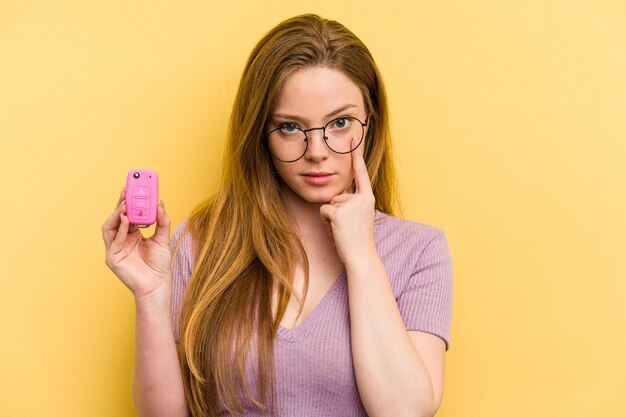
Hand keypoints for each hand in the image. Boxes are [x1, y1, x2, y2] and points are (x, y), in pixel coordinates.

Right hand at [102, 188, 171, 300]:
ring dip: (116, 215)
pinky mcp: (112, 258)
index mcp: (132, 234)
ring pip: (109, 227)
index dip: (127, 201)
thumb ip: (162, 221)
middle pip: (116, 218)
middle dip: (120, 204)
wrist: (158, 284)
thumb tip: (160, 202)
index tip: (131, 187)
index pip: (127, 214)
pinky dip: (120, 229)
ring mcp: (115, 249)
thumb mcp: (163, 238)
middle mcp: (121, 239)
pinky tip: (126, 220)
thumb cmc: (159, 264)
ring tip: (124, 204)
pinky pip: (114, 240)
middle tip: (126, 191)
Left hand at [320, 137, 376, 265]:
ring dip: (331, 218)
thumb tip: (336, 197)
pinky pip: (323, 212)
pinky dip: (326, 223)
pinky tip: (336, 231)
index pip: (361, 173)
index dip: (356, 155)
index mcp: (368, 198)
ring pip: (329, 204)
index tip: (354, 136)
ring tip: (343, 230)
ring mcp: (350, 205)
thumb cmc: (358, 240)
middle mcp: (361, 198)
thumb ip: (351, 204)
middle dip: (336, 211)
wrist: (361, 256)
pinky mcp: (339, 213)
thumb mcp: (359, 217)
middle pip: (337, 195)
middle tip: (347, 227)